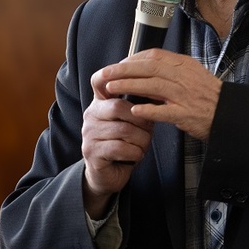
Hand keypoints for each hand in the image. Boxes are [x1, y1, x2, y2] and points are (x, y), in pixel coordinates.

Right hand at [80, 70, 154, 217]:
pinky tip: (135, 155)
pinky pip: (121, 148)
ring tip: (142, 146)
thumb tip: (160, 87)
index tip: (131, 76)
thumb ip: (139, 105)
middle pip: (118, 107)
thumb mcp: (132, 121)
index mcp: (100, 102)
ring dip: (141, 140)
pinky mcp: (92, 152)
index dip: (112, 74)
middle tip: (149, 130)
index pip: (99, 81)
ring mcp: (89, 134)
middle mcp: (91, 115)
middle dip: (141, 120)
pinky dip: (135, 153)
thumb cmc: (124, 143)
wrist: (108, 174)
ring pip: (124, 130)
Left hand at [98, 49, 221, 141]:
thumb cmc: (207, 95)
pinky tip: (134, 111)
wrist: (228, 113)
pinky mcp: (185, 114)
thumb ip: (171, 69)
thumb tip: (146, 65)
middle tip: (105, 74)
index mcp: (184, 65)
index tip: (118, 64)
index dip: (132, 59)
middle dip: (123, 70)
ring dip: (129, 86)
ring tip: (111, 89)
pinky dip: (148, 110)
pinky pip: (163, 111)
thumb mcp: (191, 74)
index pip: (154, 56)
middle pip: (148, 68)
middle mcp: (183, 77)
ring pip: (152, 86)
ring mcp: (184, 95)